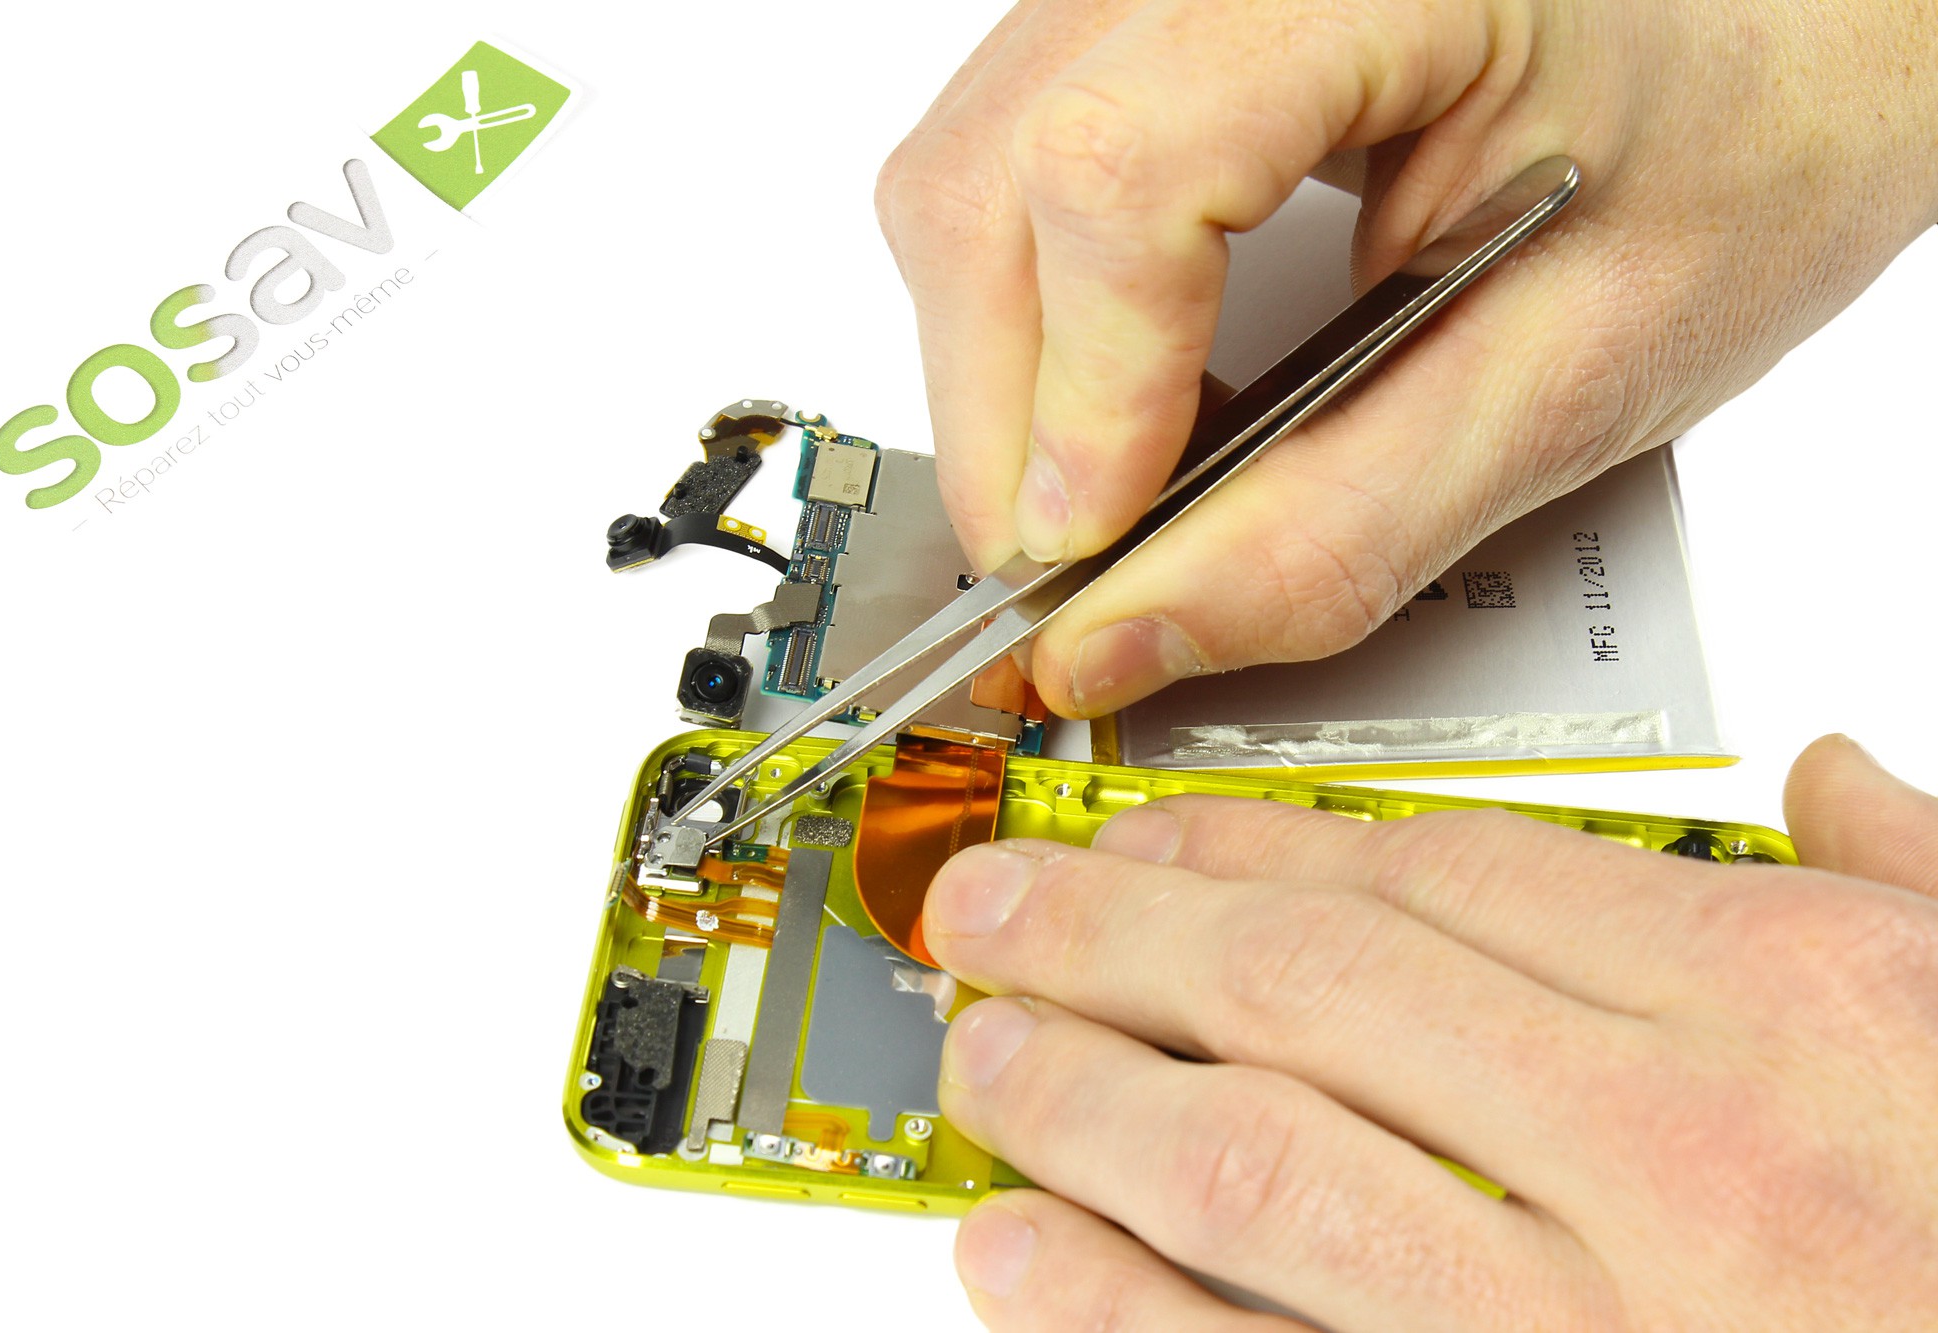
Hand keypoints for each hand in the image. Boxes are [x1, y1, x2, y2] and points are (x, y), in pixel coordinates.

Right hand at [876, 0, 1937, 716]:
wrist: (1772, 47)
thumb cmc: (1731, 155)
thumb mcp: (1569, 376)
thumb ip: (1340, 529)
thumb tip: (1123, 639)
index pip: (1123, 169)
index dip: (1087, 392)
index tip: (1096, 561)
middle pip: (992, 187)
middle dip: (1017, 427)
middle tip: (1091, 580)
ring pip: (965, 187)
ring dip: (1014, 384)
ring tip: (1132, 490)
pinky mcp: (1132, 26)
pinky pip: (1001, 178)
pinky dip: (1036, 327)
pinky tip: (1133, 398)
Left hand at [921, 734, 1937, 1329]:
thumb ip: (1915, 888)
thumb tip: (1830, 777)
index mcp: (1794, 1010)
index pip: (1445, 870)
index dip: (1247, 843)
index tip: (1138, 836)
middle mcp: (1680, 1155)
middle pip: (1307, 989)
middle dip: (1108, 934)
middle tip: (991, 910)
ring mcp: (1588, 1330)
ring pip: (1251, 1163)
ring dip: (1077, 1099)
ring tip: (980, 1057)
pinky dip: (1115, 1309)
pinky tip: (1020, 1257)